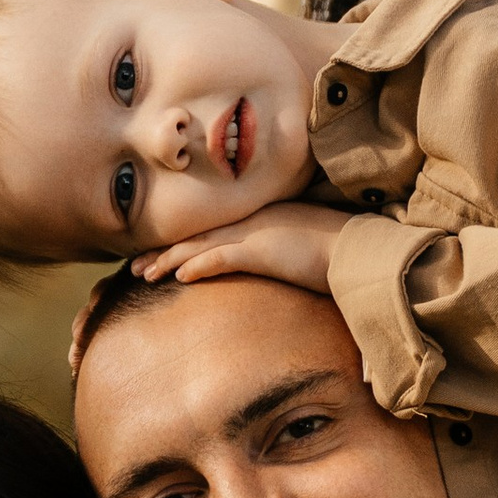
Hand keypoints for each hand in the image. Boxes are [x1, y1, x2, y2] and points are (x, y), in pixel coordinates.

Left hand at [131, 202, 347, 295]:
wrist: (362, 250)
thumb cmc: (340, 253)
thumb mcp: (303, 250)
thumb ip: (283, 256)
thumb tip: (274, 269)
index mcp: (260, 220)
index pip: (212, 231)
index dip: (183, 244)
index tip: (159, 257)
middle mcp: (252, 222)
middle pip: (198, 237)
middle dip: (164, 252)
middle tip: (135, 267)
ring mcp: (256, 234)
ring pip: (200, 247)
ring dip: (168, 261)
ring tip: (142, 274)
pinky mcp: (263, 250)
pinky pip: (221, 258)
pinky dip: (197, 266)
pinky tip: (178, 277)